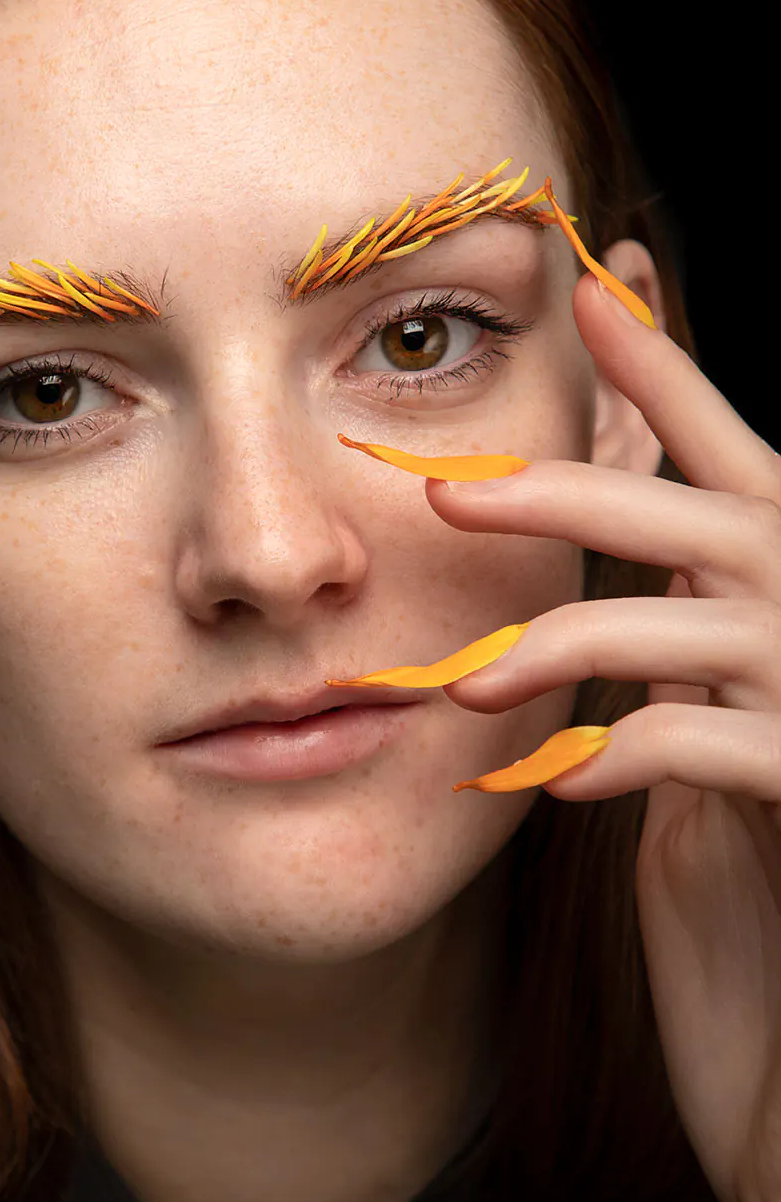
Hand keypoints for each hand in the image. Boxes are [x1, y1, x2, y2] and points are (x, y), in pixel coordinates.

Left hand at [334, 269, 780, 1201]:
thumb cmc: (757, 919)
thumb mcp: (708, 774)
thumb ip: (681, 689)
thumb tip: (609, 637)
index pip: (728, 467)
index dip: (667, 377)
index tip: (604, 283)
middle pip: (719, 520)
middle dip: (588, 489)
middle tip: (450, 493)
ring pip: (708, 625)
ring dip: (574, 638)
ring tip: (469, 680)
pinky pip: (717, 752)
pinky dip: (623, 756)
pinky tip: (554, 786)